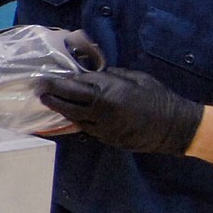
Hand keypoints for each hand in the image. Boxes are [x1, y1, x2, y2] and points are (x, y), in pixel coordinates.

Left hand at [37, 68, 203, 154]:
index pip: (73, 87)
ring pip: (74, 119)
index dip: (55, 83)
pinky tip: (71, 112)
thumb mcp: (133, 77)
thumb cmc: (156, 96)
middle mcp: (100, 113)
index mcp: (107, 94)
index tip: (42, 79)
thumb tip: (88, 73)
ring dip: (61, 109)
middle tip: (39, 90)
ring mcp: (102, 129)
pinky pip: (86, 127)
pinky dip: (77, 119)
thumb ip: (108, 76)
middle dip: (51, 97)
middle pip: (67, 105)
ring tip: (50, 100)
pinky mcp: (106, 139)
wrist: (173, 126)